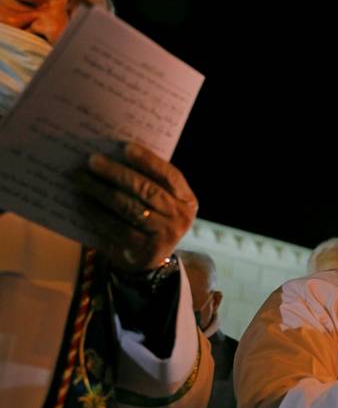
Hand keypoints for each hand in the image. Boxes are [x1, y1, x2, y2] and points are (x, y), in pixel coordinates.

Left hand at [76, 143, 197, 271]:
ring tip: (81, 177)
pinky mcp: (142, 250)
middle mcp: (179, 218)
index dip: (149, 161)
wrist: (150, 260)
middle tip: (92, 160)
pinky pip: (115, 227)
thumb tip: (112, 155)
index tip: (125, 147)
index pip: (170, 176)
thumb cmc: (151, 220)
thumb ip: (148, 182)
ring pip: (128, 208)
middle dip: (117, 173)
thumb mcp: (161, 202)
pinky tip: (82, 201)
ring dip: (101, 190)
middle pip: (146, 190)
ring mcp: (163, 236)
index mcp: (187, 200)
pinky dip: (96, 212)